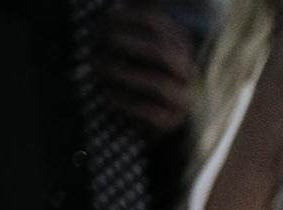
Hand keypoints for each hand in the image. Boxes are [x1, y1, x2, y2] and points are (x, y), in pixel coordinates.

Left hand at [97, 4, 197, 136]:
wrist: (145, 117)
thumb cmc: (134, 70)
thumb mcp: (135, 39)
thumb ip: (141, 13)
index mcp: (178, 47)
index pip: (156, 26)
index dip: (127, 20)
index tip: (101, 23)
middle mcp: (186, 72)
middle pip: (160, 52)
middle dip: (124, 44)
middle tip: (96, 43)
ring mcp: (181, 99)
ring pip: (156, 84)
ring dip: (121, 74)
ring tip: (97, 69)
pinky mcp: (170, 123)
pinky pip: (151, 114)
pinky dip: (126, 105)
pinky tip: (107, 99)